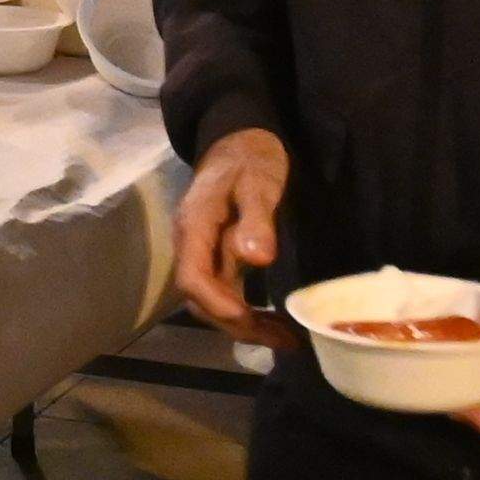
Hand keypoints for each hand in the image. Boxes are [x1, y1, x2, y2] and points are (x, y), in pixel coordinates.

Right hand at [170, 129, 292, 336]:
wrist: (239, 139)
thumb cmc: (250, 158)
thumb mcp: (259, 182)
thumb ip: (256, 219)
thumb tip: (258, 258)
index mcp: (195, 226)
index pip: (192, 277)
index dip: (217, 303)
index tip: (249, 318)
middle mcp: (191, 245)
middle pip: (201, 299)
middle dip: (238, 325)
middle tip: (282, 339)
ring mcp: (203, 253)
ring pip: (213, 301)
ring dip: (246, 325)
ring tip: (287, 340)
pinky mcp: (217, 257)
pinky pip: (226, 292)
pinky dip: (249, 313)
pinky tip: (276, 323)